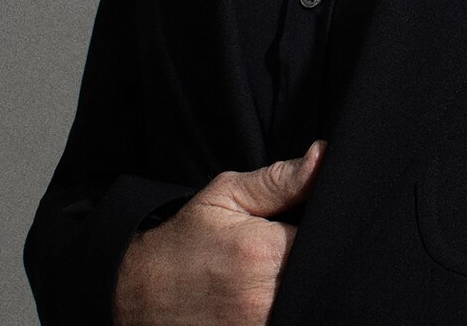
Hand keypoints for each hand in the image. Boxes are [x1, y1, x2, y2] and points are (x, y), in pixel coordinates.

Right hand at [113, 141, 324, 325]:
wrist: (138, 295)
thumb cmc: (184, 241)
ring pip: (309, 297)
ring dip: (304, 282)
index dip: (328, 225)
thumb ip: (280, 179)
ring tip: (279, 269)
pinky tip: (271, 290)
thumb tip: (323, 157)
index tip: (312, 220)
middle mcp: (267, 298)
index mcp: (263, 253)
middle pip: (322, 271)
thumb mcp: (226, 196)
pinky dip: (290, 303)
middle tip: (292, 245)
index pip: (328, 235)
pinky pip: (293, 317)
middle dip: (317, 255)